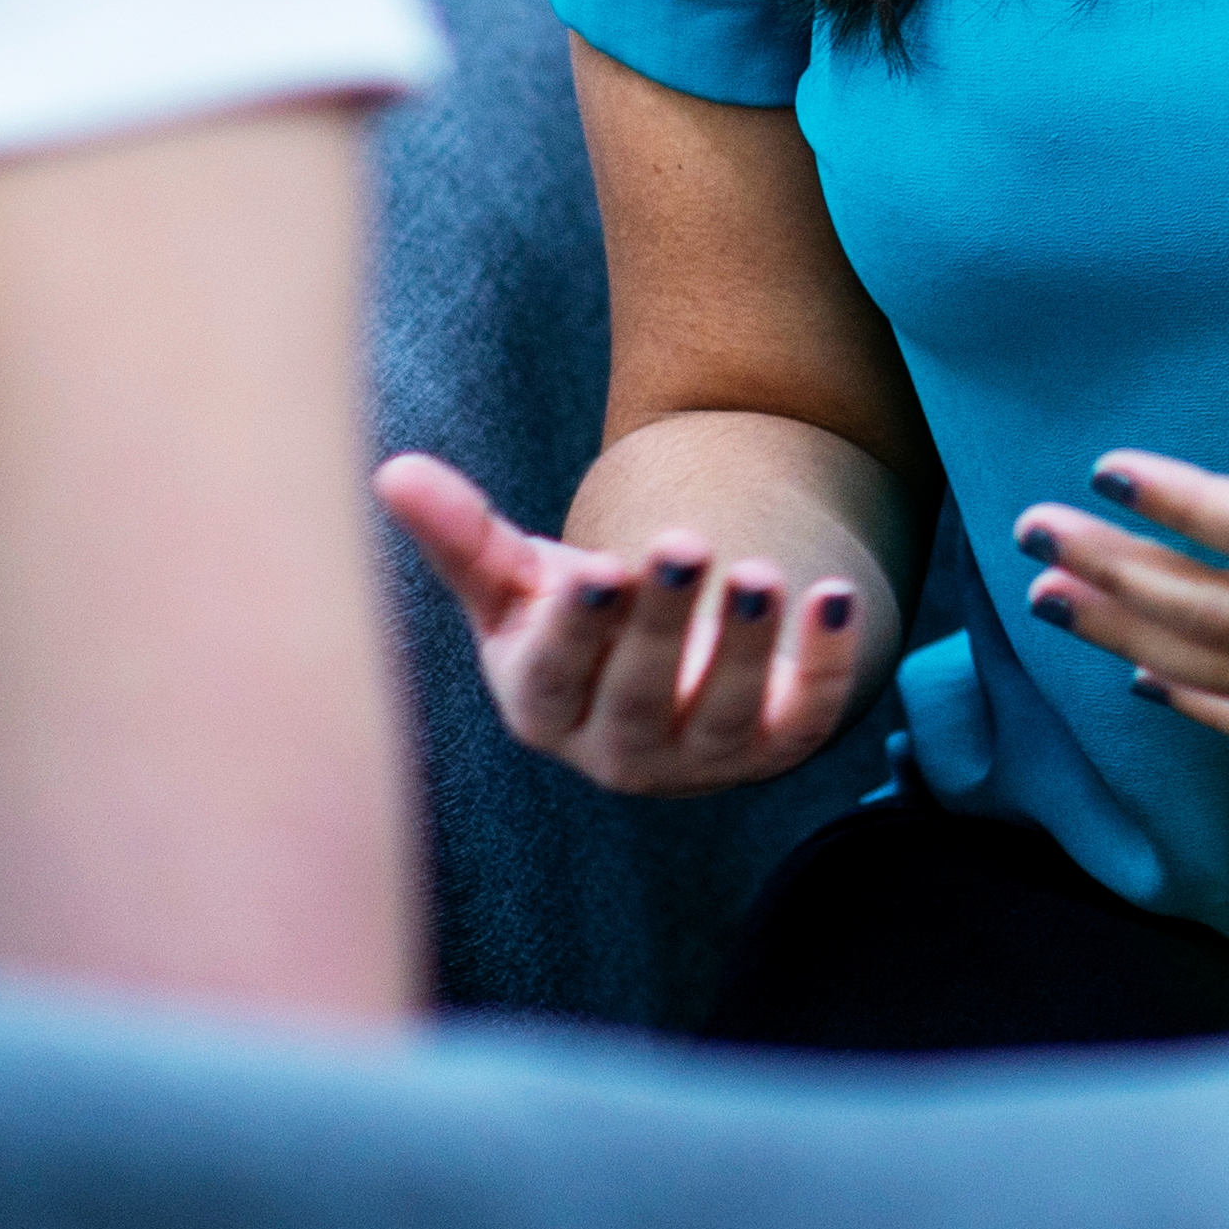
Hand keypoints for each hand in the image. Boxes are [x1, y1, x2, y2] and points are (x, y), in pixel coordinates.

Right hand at [373, 452, 871, 795]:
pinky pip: (808, 718)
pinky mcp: (778, 745)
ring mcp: (703, 757)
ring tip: (762, 572)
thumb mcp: (519, 584)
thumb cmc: (578, 624)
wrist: (669, 674)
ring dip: (747, 646)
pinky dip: (828, 663)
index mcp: (546, 709)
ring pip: (726, 714)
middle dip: (664, 626)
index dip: (578, 631)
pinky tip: (836, 597)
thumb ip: (464, 537)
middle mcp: (620, 750)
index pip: (557, 679)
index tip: (598, 570)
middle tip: (685, 546)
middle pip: (642, 697)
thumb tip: (392, 471)